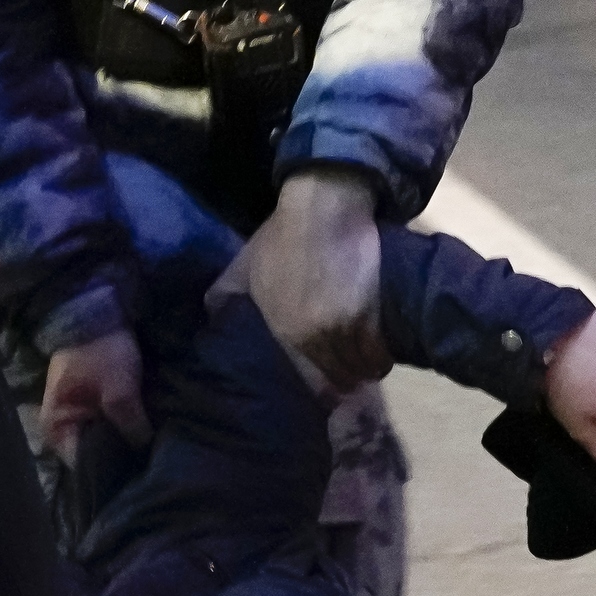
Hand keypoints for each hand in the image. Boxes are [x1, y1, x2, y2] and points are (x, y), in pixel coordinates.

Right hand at [33, 327, 147, 459]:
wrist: (96, 311)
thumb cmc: (101, 351)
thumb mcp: (119, 390)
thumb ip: (130, 424)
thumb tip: (145, 450)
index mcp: (56, 429)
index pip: (83, 465)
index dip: (111, 468)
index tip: (139, 469)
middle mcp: (61, 429)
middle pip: (93, 455)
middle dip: (120, 454)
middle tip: (150, 458)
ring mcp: (76, 416)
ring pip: (102, 440)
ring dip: (123, 440)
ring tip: (150, 446)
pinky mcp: (90, 405)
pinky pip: (107, 425)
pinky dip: (123, 426)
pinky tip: (144, 430)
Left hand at [237, 165, 390, 385]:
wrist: (324, 206)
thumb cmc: (284, 235)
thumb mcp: (246, 265)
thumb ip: (228, 294)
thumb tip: (212, 316)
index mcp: (283, 331)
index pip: (310, 384)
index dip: (322, 389)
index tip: (329, 385)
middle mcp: (312, 337)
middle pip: (340, 379)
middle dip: (346, 377)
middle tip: (350, 368)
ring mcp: (344, 329)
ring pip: (364, 369)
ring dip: (367, 366)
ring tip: (367, 355)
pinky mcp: (373, 316)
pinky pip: (381, 353)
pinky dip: (382, 353)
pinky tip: (380, 344)